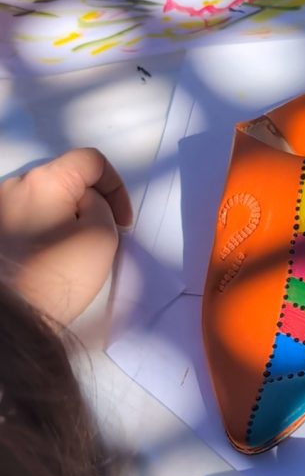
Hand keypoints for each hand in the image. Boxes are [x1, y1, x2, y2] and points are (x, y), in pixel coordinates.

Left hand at [0, 149, 132, 324]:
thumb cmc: (58, 274)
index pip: (91, 160)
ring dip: (66, 218)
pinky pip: (28, 219)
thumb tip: (84, 204)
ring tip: (73, 253)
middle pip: (66, 180)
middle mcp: (14, 185)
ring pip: (46, 201)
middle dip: (89, 205)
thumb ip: (101, 207)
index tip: (122, 221)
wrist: (10, 315)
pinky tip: (49, 259)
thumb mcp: (102, 236)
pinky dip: (45, 231)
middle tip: (100, 238)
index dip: (115, 186)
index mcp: (43, 180)